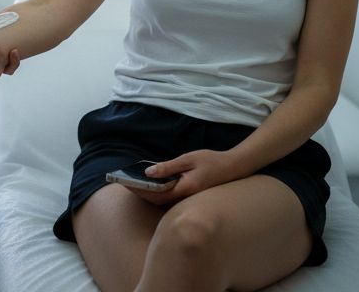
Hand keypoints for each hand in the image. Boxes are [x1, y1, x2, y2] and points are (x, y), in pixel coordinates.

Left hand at [122, 149, 236, 206]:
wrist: (233, 168)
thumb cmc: (211, 161)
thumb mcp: (188, 159)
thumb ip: (168, 167)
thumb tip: (148, 173)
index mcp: (185, 189)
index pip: (156, 194)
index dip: (139, 190)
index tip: (126, 183)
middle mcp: (185, 198)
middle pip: (156, 200)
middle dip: (140, 192)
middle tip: (124, 183)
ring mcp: (187, 199)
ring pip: (162, 200)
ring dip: (147, 193)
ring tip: (133, 182)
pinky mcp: (188, 197)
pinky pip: (169, 197)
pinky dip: (157, 192)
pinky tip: (150, 183)